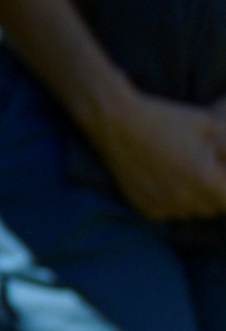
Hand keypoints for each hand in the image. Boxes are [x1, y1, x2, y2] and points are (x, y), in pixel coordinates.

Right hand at [82, 85, 225, 223]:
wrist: (115, 120)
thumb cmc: (164, 119)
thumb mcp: (209, 125)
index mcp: (204, 180)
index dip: (225, 184)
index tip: (218, 170)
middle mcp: (183, 198)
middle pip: (213, 207)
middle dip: (213, 192)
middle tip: (201, 168)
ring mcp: (162, 205)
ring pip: (190, 211)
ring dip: (192, 198)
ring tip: (181, 172)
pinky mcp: (144, 207)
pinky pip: (168, 211)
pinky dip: (170, 200)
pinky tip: (163, 178)